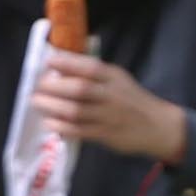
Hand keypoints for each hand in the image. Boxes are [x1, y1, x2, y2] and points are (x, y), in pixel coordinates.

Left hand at [32, 46, 189, 166]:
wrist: (158, 126)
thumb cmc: (133, 100)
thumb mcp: (119, 80)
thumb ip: (95, 74)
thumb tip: (63, 67)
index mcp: (113, 77)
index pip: (89, 67)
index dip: (67, 63)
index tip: (49, 61)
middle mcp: (110, 95)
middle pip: (79, 89)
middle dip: (54, 87)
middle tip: (38, 86)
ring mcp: (108, 116)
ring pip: (75, 111)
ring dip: (52, 106)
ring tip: (37, 102)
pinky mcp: (105, 134)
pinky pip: (80, 131)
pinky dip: (62, 127)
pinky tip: (50, 124)